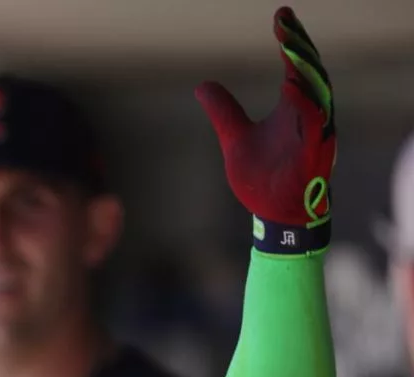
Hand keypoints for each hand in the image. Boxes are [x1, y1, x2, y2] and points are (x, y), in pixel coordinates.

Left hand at [196, 7, 334, 236]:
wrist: (272, 213)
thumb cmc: (262, 176)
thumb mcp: (234, 137)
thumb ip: (223, 111)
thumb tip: (203, 86)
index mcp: (293, 108)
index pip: (295, 66)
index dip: (290, 40)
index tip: (281, 15)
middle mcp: (309, 116)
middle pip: (309, 73)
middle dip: (300, 47)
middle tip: (286, 22)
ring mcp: (314, 135)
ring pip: (317, 95)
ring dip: (305, 71)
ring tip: (291, 46)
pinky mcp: (315, 155)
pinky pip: (315, 127)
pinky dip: (307, 107)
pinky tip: (294, 88)